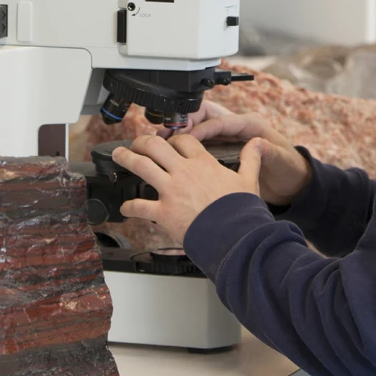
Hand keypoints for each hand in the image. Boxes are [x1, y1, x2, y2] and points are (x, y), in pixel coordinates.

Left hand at [112, 134, 264, 242]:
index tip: (169, 142)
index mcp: (203, 163)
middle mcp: (183, 172)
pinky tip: (126, 207)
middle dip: (141, 142)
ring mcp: (171, 191)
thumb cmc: (242, 211)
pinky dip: (129, 207)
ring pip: (141, 166)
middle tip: (136, 144)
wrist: (236, 236)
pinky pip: (139, 206)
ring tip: (118, 156)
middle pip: (155, 146)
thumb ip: (251, 159)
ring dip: (126, 159)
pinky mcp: (164, 213)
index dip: (173, 139)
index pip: (182, 140)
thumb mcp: (249, 180)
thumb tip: (257, 144)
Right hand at [179, 101, 312, 206]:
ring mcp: (228, 136)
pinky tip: (173, 153)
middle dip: (185, 122)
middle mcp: (236, 126)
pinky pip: (200, 141)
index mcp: (250, 124)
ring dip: (181, 132)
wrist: (290, 183)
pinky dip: (186, 144)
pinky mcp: (222, 147)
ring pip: (198, 126)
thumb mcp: (281, 160)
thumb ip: (268, 152)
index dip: (200, 128)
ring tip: (164, 142)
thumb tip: (259, 144)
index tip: (184, 138)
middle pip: (204, 115)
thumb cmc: (287, 168)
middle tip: (166, 135)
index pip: (220, 121)